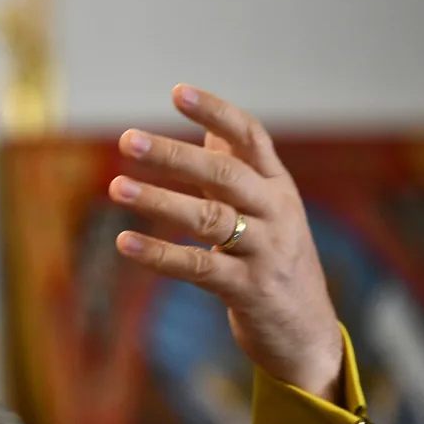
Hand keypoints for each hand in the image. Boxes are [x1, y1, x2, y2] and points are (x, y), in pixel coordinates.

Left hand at [108, 84, 343, 402]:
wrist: (307, 332)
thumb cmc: (276, 261)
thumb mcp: (267, 211)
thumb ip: (240, 170)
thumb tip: (211, 126)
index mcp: (278, 187)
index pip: (251, 137)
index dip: (216, 111)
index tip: (177, 91)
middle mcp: (277, 212)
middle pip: (224, 174)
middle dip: (173, 155)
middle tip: (127, 140)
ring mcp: (265, 251)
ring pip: (208, 219)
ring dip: (159, 201)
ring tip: (116, 187)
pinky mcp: (247, 289)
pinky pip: (198, 266)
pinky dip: (159, 254)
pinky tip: (124, 243)